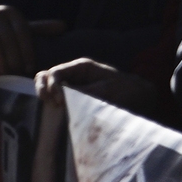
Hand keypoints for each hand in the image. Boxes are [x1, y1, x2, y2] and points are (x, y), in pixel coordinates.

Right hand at [0, 5, 62, 79]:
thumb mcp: (16, 29)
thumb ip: (38, 29)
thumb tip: (64, 26)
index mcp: (11, 13)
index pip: (23, 32)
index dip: (27, 51)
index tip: (29, 69)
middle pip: (7, 37)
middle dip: (12, 58)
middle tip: (15, 75)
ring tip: (1, 74)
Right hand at [37, 58, 160, 117]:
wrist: (138, 98)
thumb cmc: (124, 90)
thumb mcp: (106, 90)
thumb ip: (85, 92)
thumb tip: (64, 97)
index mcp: (81, 67)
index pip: (55, 72)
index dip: (52, 86)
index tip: (60, 101)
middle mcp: (73, 75)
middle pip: (45, 77)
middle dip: (43, 89)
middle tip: (53, 104)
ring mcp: (71, 86)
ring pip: (46, 87)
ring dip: (45, 97)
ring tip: (53, 108)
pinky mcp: (72, 99)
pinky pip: (54, 99)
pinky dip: (51, 104)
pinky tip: (55, 114)